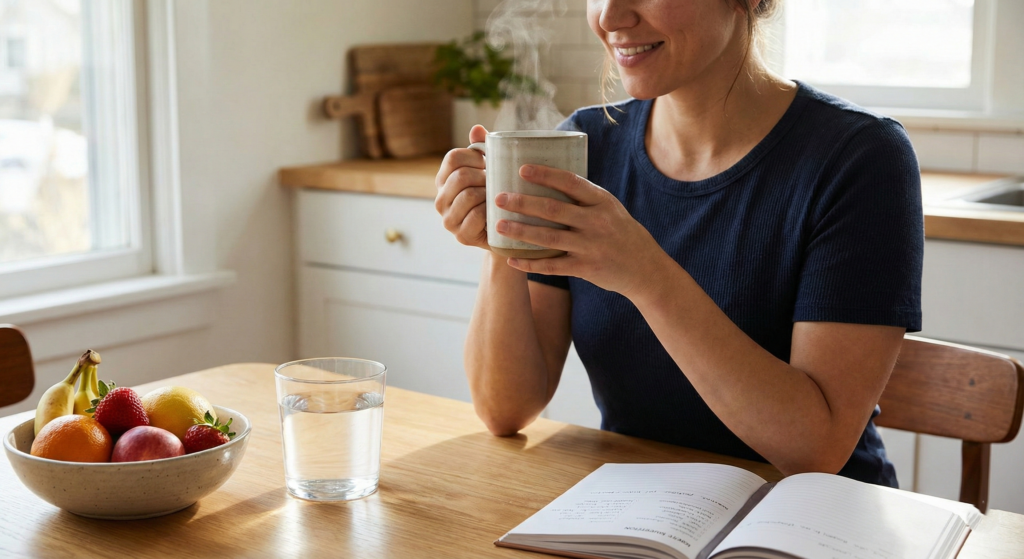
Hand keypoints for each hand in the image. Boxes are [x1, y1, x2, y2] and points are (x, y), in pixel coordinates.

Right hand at [435, 125, 488, 250]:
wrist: (505, 232)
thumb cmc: (496, 196)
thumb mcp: (489, 171)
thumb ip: (481, 149)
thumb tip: (476, 128)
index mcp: (444, 180)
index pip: (453, 157)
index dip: (475, 156)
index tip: (488, 164)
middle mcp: (440, 200)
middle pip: (461, 176)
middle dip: (484, 177)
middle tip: (495, 183)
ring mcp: (448, 219)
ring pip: (469, 195)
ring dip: (488, 194)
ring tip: (496, 197)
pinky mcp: (461, 236)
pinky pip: (476, 215)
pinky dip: (490, 211)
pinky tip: (496, 212)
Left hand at [495, 164, 667, 297]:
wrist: (644, 268)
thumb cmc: (621, 232)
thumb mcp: (610, 208)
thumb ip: (584, 197)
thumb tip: (548, 178)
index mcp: (602, 201)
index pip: (571, 182)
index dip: (545, 174)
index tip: (522, 169)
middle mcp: (596, 222)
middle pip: (553, 210)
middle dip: (523, 203)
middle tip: (499, 197)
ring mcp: (590, 246)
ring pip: (549, 237)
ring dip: (521, 231)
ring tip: (499, 225)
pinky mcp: (585, 268)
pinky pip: (552, 266)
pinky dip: (530, 264)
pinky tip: (511, 260)